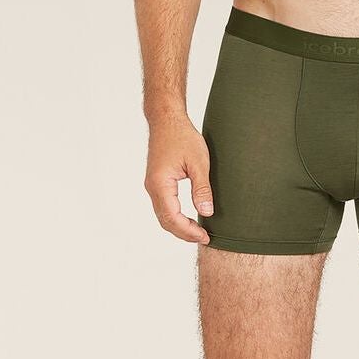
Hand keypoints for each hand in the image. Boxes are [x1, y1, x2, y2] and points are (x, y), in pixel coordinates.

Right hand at [145, 116, 213, 244]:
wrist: (167, 120)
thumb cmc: (182, 136)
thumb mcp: (199, 162)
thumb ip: (202, 189)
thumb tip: (206, 213)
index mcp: (160, 184)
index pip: (172, 218)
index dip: (188, 231)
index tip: (205, 236)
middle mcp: (152, 187)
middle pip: (165, 221)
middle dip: (184, 233)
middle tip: (204, 238)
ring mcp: (152, 185)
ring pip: (163, 215)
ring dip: (179, 226)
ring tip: (198, 232)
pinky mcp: (156, 183)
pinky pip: (163, 206)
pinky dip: (175, 217)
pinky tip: (188, 218)